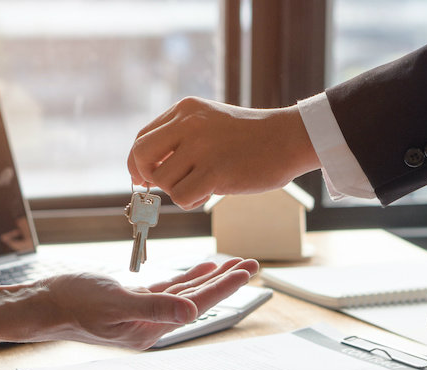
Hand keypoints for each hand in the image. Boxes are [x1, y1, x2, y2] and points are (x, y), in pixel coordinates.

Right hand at [40, 257, 258, 348]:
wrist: (43, 305)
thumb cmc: (73, 303)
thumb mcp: (115, 303)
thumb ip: (155, 307)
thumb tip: (192, 312)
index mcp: (151, 328)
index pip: (197, 304)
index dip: (224, 287)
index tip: (247, 271)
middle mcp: (152, 324)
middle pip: (197, 299)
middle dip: (225, 281)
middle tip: (251, 264)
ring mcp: (143, 314)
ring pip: (185, 293)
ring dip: (209, 278)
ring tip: (233, 265)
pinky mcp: (132, 302)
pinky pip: (168, 290)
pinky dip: (186, 278)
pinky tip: (200, 269)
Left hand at [127, 97, 319, 209]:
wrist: (288, 138)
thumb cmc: (251, 138)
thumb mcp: (210, 124)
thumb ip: (179, 139)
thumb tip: (147, 172)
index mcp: (186, 109)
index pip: (142, 138)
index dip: (137, 162)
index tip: (144, 177)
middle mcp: (189, 124)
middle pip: (141, 155)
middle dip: (146, 176)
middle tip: (163, 186)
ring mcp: (201, 147)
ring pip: (162, 180)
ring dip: (178, 191)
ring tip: (203, 186)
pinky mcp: (215, 171)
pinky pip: (181, 197)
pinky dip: (191, 202)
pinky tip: (209, 194)